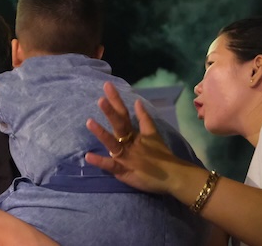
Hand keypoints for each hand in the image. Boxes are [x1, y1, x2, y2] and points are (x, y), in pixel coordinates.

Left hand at [85, 81, 198, 195]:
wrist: (172, 176)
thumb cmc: (161, 155)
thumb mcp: (152, 134)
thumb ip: (144, 118)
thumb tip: (137, 101)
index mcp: (134, 134)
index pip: (123, 114)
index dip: (116, 100)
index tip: (107, 86)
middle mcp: (129, 143)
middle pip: (119, 125)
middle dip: (110, 111)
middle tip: (100, 99)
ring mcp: (126, 156)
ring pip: (112, 143)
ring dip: (101, 133)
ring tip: (89, 122)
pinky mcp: (124, 170)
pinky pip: (111, 166)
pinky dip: (100, 162)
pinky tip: (88, 156)